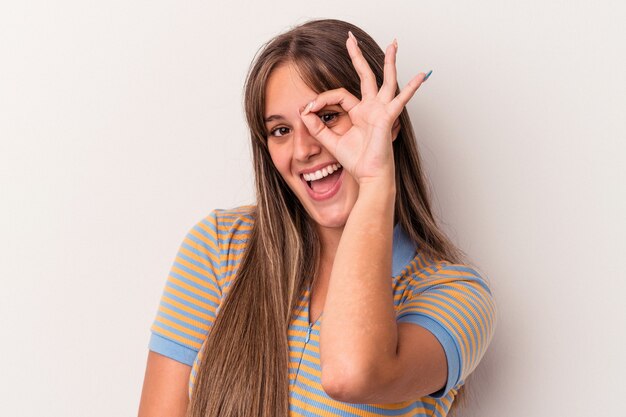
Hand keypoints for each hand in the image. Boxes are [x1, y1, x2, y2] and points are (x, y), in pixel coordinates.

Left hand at [299, 31, 429, 185]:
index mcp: (359, 113)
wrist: (369, 176)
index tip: (308, 108)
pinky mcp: (388, 117)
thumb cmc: (357, 162)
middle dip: (357, 56)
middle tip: (351, 38)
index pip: (339, 95)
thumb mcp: (331, 141)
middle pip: (365, 76)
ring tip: (393, 43)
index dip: (322, 98)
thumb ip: (318, 127)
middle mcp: (371, 108)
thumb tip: (304, 112)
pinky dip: (412, 88)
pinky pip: (401, 99)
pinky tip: (422, 75)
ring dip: (389, 62)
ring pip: (386, 80)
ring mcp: (381, 111)